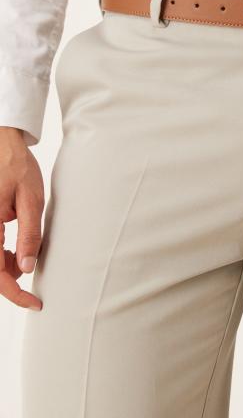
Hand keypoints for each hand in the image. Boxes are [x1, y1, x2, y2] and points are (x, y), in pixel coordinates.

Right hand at [0, 127, 42, 309]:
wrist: (3, 144)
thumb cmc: (18, 167)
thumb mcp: (31, 200)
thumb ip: (29, 235)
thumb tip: (26, 269)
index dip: (14, 293)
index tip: (34, 303)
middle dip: (10, 281)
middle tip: (34, 285)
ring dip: (4, 268)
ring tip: (26, 258)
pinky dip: (0, 256)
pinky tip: (16, 251)